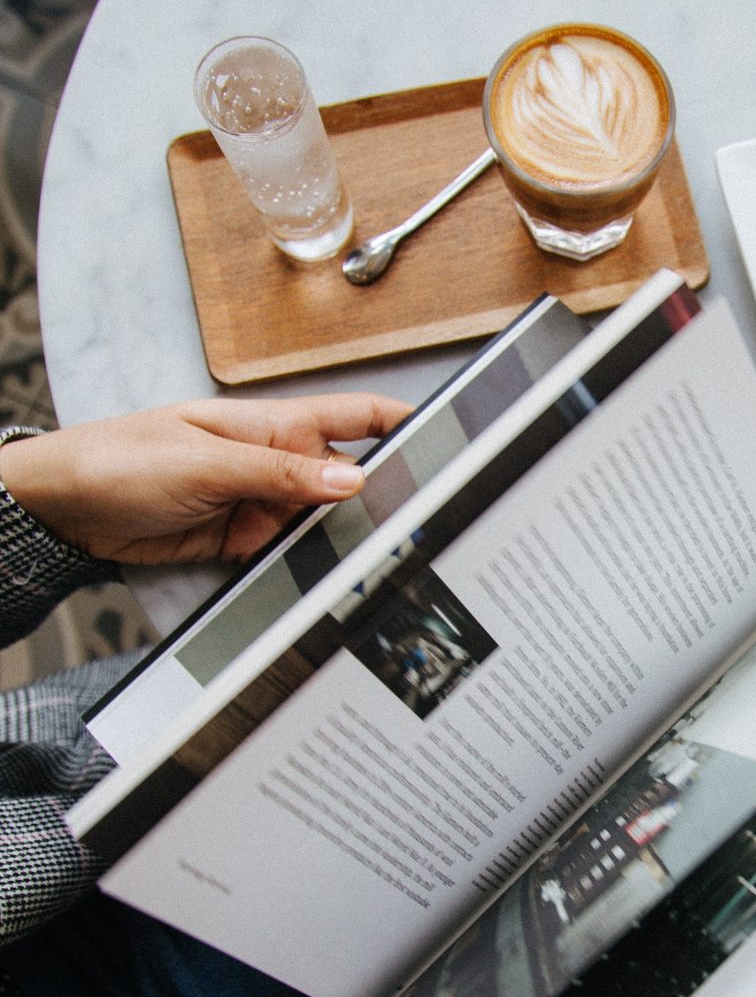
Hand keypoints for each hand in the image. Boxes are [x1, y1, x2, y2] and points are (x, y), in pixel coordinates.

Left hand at [0, 394, 411, 564]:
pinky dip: (309, 570)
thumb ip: (282, 472)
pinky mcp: (244, 544)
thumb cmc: (118, 460)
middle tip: (423, 520)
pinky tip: (328, 580)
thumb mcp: (206, 462)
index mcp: (274, 424)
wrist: (61, 509)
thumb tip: (353, 477)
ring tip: (380, 558)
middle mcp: (277, 462)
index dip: (405, 422)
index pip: (357, 415)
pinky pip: (291, 558)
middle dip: (386, 496)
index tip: (452, 439)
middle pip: (352, 477)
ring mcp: (263, 504)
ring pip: (326, 523)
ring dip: (346, 540)